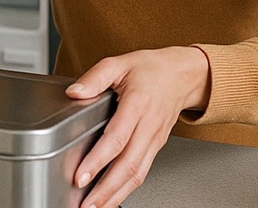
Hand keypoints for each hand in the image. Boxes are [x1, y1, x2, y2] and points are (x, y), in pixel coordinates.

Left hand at [65, 46, 210, 207]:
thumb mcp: (119, 63)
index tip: (80, 176)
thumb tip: (75, 92)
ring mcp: (154, 140)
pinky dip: (125, 190)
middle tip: (85, 204)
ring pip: (137, 174)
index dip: (98, 160)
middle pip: (128, 165)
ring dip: (115, 195)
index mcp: (138, 104)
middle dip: (105, 189)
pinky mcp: (155, 148)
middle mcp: (148, 126)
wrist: (182, 75)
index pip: (117, 138)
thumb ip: (95, 77)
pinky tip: (110, 198)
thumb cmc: (151, 69)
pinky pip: (142, 173)